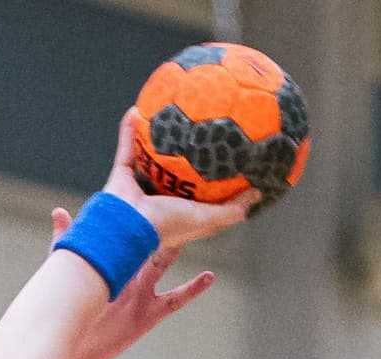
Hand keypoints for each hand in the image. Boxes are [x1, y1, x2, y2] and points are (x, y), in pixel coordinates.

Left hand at [50, 211, 219, 358]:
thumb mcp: (68, 272)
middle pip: (153, 239)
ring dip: (183, 246)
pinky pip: (177, 298)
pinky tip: (209, 277)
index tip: (149, 187)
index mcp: (113, 260)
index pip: (129, 229)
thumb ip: (65, 241)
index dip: (140, 211)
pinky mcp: (152, 313)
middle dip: (165, 220)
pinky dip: (194, 288)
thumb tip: (59, 211)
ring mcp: (144, 292)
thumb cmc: (69, 310)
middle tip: (182, 196)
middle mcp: (131, 272)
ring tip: (204, 224)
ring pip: (168, 262)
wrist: (77, 346)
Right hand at [103, 127, 258, 248]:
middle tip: (198, 125)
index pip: (201, 191)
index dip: (213, 177)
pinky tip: (135, 110)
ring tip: (165, 112)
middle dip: (185, 149)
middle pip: (175, 167)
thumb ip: (231, 209)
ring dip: (154, 135)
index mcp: (180, 207)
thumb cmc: (166, 224)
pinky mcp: (123, 172)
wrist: (128, 226)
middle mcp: (160, 194)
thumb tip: (258, 193)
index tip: (228, 157)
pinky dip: (128, 129)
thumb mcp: (206, 219)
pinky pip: (126, 145)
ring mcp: (140, 182)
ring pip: (149, 154)